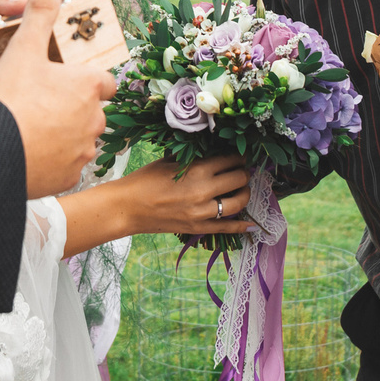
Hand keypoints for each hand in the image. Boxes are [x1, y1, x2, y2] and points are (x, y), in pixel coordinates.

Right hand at [0, 0, 115, 197]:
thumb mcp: (23, 48)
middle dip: (72, 107)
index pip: (105, 81)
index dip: (87, 79)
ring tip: (32, 128)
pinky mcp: (69, 178)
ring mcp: (83, 152)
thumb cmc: (11, 100)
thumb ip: (40, 12)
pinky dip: (53, 160)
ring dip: (64, 134)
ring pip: (80, 139)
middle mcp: (95, 120)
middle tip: (40, 103)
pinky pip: (66, 166)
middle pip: (92, 111)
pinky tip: (30, 152)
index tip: (67, 79)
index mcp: (90, 87)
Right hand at [101, 154, 255, 236]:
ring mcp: (202, 211)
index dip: (238, 156)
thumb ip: (193, 157)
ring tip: (242, 190)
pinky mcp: (198, 227)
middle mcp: (204, 190)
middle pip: (239, 179)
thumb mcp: (170, 160)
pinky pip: (227, 227)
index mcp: (196, 169)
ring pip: (238, 202)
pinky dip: (242, 226)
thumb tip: (213, 152)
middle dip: (244, 173)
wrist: (128, 207)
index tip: (239, 156)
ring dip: (245, 194)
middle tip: (242, 171)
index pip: (230, 160)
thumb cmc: (145, 180)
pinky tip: (252, 225)